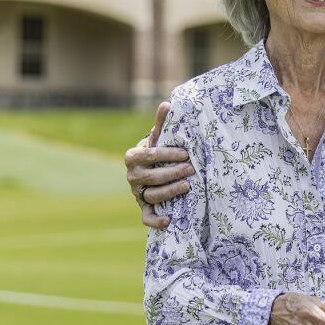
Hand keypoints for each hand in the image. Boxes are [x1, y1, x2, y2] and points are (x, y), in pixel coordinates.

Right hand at [125, 102, 193, 229]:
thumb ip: (162, 123)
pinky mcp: (143, 207)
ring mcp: (137, 193)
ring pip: (152, 195)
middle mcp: (132, 176)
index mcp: (133, 156)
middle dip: (173, 173)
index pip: (149, 155)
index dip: (167, 155)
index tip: (185, 153)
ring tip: (188, 186)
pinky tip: (170, 220)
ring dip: (170, 192)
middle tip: (192, 168)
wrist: (149, 168)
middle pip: (151, 177)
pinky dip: (156, 221)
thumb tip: (168, 103)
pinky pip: (146, 217)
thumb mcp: (158, 137)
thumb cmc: (157, 151)